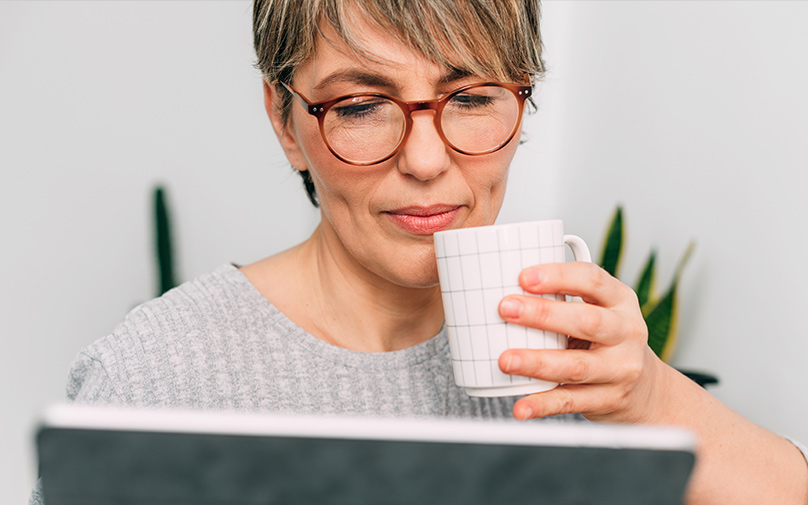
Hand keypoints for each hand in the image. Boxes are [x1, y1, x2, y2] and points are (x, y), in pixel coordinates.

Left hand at [497, 261, 664, 422]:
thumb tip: (504, 291)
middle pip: (587, 321)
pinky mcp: (608, 399)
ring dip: (537, 362)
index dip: (559, 276)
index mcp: (620, 300)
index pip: (593, 280)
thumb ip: (563, 300)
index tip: (524, 276)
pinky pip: (571, 401)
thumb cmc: (607, 340)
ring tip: (506, 360)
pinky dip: (543, 404)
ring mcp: (620, 369)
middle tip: (506, 309)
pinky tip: (521, 406)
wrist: (645, 389)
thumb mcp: (598, 310)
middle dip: (543, 314)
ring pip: (577, 365)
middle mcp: (626, 332)